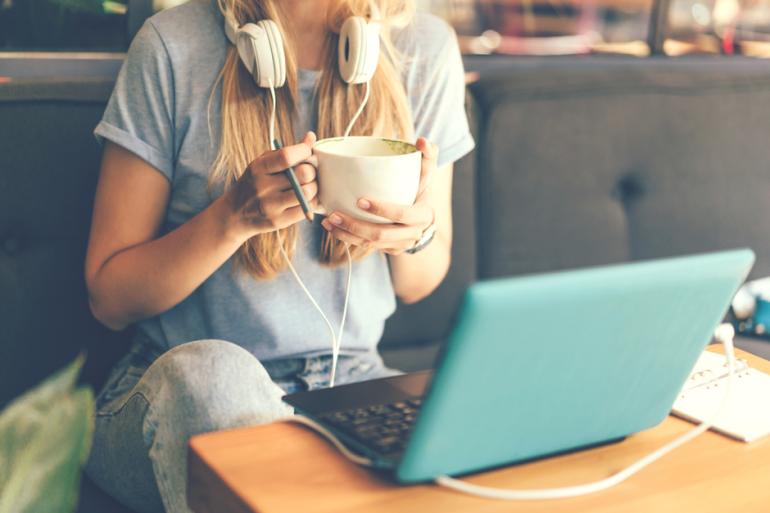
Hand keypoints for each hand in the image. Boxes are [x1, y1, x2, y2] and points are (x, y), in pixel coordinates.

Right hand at [224, 132, 317, 238]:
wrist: (234, 214)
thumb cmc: (254, 183)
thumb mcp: (263, 164)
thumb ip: (286, 151)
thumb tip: (311, 137)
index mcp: (258, 168)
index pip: (286, 156)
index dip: (303, 151)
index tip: (307, 151)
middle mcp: (262, 187)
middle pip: (303, 174)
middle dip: (312, 171)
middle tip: (309, 173)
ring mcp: (270, 206)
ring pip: (307, 192)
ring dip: (313, 188)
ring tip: (308, 186)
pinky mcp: (278, 221)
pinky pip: (305, 209)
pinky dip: (311, 202)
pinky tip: (305, 199)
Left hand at [321, 138, 437, 254]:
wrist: (422, 218)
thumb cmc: (421, 189)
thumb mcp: (427, 173)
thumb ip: (427, 156)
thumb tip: (422, 141)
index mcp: (422, 215)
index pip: (402, 215)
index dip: (382, 209)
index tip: (359, 200)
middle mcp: (411, 234)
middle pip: (381, 235)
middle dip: (355, 226)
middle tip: (334, 214)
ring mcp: (398, 245)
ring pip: (370, 244)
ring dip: (346, 234)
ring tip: (327, 221)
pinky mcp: (386, 249)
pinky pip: (365, 247)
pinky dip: (347, 238)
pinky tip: (332, 228)